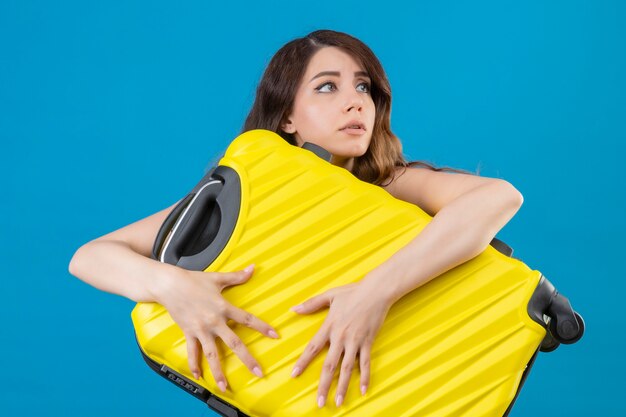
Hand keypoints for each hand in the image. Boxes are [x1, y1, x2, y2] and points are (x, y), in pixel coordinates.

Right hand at [157, 264, 278, 391]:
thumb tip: (252, 268)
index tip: (275, 336)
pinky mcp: (188, 332)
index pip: (247, 319)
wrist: (168, 284)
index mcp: (223, 307)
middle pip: (234, 343)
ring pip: (211, 354)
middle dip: (247, 359)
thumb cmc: (193, 280)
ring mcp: (200, 329)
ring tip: (225, 386)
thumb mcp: (217, 278)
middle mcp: (213, 321)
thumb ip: (237, 276)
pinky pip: (192, 351)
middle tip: (258, 372)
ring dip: (218, 371)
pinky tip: (199, 377)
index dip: (262, 327)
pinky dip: (194, 364)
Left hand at [289, 281, 391, 407]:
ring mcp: (355, 341)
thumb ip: (311, 304)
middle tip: (319, 402)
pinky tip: (363, 391)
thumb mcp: (329, 295)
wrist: (376, 291)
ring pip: (347, 369)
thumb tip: (293, 309)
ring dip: (342, 387)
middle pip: (329, 365)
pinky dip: (365, 377)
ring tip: (338, 402)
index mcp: (329, 326)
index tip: (294, 375)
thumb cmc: (352, 292)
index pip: (312, 348)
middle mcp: (341, 337)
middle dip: (323, 385)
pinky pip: (365, 363)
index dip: (302, 362)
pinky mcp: (368, 342)